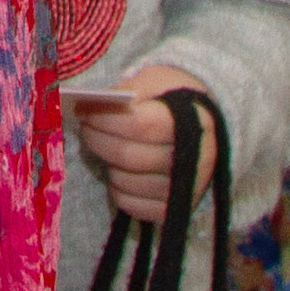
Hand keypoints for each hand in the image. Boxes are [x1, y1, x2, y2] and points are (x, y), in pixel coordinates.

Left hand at [72, 62, 216, 220]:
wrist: (207, 126)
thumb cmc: (174, 99)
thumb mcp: (156, 80)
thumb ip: (127, 91)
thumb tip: (90, 104)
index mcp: (191, 122)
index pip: (139, 126)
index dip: (105, 119)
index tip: (83, 111)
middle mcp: (194, 160)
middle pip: (129, 157)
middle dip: (97, 141)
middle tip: (86, 129)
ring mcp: (186, 189)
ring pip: (127, 183)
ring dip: (107, 165)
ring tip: (105, 148)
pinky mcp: (176, 209)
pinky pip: (134, 207)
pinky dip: (118, 191)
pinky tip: (119, 172)